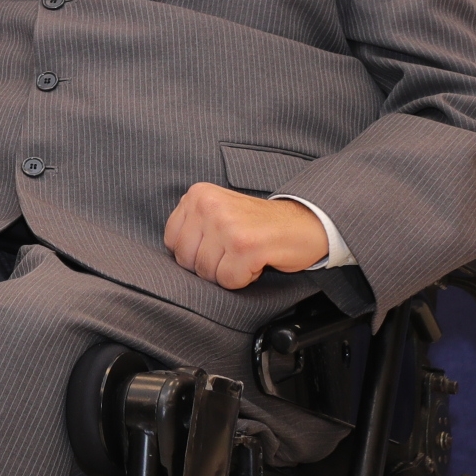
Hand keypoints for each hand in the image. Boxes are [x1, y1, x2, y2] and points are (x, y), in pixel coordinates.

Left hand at [162, 183, 328, 288]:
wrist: (305, 223)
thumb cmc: (258, 224)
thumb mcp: (218, 211)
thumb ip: (192, 225)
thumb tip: (170, 254)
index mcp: (197, 194)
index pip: (172, 241)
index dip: (195, 253)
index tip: (218, 245)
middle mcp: (208, 205)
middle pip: (187, 260)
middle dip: (211, 266)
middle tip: (235, 252)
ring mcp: (226, 225)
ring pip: (207, 273)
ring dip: (229, 272)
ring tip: (246, 254)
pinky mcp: (244, 246)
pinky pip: (229, 281)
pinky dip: (244, 279)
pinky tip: (258, 261)